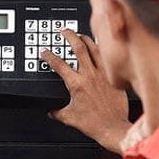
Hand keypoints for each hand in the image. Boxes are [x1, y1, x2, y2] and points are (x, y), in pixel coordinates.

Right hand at [41, 29, 131, 154]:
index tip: (44, 51)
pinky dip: (102, 50)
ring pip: (94, 48)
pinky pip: (107, 57)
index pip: (58, 64)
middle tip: (63, 31)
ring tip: (80, 35)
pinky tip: (99, 46)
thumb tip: (51, 111)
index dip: (49, 55)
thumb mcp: (70, 118)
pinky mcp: (113, 76)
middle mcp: (89, 75)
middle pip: (78, 47)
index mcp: (76, 84)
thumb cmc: (94, 124)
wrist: (112, 128)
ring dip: (85, 38)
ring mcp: (102, 74)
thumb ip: (58, 112)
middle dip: (69, 35)